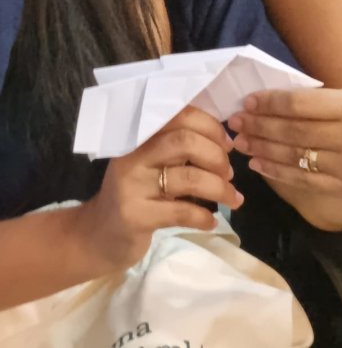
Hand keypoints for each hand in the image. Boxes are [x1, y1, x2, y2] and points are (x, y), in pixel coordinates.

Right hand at [76, 106, 242, 272]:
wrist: (96, 237)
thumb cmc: (134, 194)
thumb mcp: (151, 163)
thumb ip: (178, 146)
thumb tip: (224, 139)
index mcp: (141, 137)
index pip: (180, 116)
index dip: (210, 127)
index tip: (227, 144)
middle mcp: (134, 156)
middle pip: (185, 141)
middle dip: (216, 156)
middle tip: (229, 172)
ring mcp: (132, 186)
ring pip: (188, 177)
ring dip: (219, 187)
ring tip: (232, 198)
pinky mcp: (135, 217)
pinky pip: (180, 212)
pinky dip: (203, 217)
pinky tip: (212, 222)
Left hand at [228, 88, 341, 198]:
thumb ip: (328, 103)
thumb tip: (280, 103)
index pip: (301, 104)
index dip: (271, 102)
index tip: (250, 100)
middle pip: (293, 131)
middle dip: (259, 125)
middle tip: (236, 120)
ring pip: (295, 157)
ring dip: (263, 149)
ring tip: (242, 141)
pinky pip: (305, 181)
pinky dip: (278, 173)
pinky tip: (261, 165)